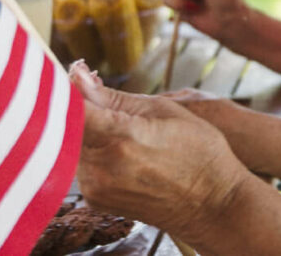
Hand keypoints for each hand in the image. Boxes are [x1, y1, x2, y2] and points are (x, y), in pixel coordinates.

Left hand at [71, 62, 253, 240]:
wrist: (213, 205)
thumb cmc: (199, 152)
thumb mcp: (162, 109)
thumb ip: (112, 96)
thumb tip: (77, 75)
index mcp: (120, 137)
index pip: (71, 106)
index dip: (67, 88)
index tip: (72, 76)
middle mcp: (101, 166)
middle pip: (68, 126)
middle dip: (80, 107)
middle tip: (98, 92)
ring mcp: (96, 188)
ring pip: (73, 145)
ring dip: (87, 130)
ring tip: (120, 126)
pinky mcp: (95, 201)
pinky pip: (82, 165)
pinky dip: (93, 151)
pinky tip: (121, 149)